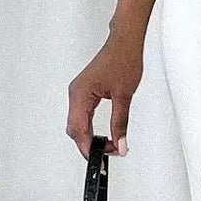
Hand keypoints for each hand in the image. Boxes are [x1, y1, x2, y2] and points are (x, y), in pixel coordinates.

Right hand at [67, 31, 143, 160]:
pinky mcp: (85, 91)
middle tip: (109, 153)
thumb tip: (120, 144)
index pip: (78, 129)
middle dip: (88, 145)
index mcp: (80, 94)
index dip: (87, 147)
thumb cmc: (123, 60)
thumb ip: (120, 123)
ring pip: (78, 123)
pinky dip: (90, 127)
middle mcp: (76, 93)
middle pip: (75, 129)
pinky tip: (101, 134)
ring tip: (108, 146)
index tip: (99, 158)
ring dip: (90, 137)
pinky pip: (82, 115)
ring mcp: (79, 92)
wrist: (125, 42)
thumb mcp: (124, 96)